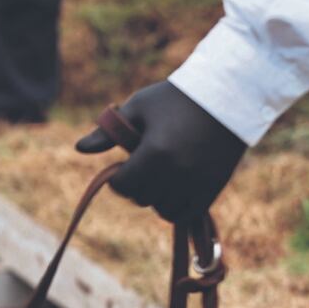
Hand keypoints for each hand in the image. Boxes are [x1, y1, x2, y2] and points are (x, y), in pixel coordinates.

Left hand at [76, 81, 246, 221]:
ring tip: (162, 175)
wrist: (229, 93)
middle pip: (141, 198)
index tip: (126, 165)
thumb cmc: (176, 98)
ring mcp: (197, 182)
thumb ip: (107, 132)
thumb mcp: (138, 108)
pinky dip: (176, 207)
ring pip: (162, 210)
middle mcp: (176, 172)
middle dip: (138, 184)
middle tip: (147, 165)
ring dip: (157, 197)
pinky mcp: (214, 187)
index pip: (121, 186)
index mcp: (154, 153)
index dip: (118, 177)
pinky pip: (185, 214)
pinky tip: (175, 190)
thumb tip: (79, 148)